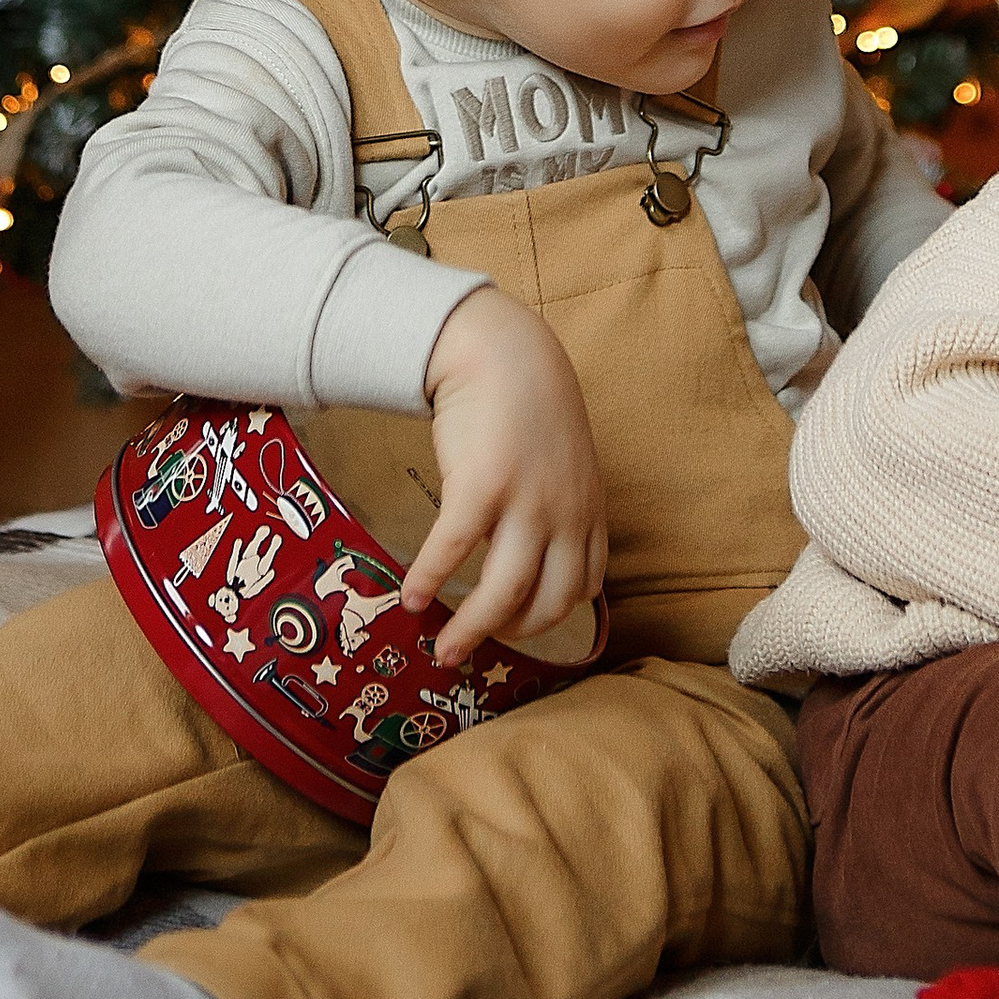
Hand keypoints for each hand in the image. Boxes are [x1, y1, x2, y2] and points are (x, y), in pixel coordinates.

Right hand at [404, 287, 605, 668]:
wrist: (502, 349)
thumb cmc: (529, 404)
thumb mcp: (567, 460)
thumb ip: (561, 504)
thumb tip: (534, 552)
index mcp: (587, 509)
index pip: (583, 586)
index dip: (550, 617)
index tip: (517, 626)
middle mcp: (564, 513)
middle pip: (546, 603)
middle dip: (510, 636)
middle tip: (476, 645)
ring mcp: (525, 502)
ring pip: (503, 594)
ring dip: (470, 631)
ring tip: (443, 648)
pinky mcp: (481, 488)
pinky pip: (453, 552)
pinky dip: (430, 580)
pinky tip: (411, 597)